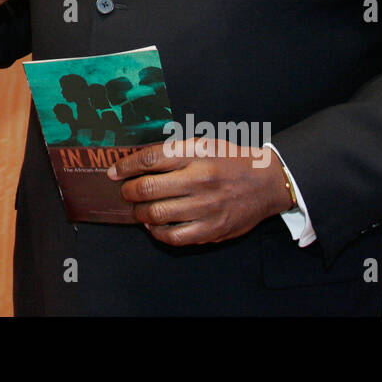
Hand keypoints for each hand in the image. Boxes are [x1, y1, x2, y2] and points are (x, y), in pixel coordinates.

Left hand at [107, 140, 293, 245]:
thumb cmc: (230, 161)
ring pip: (156, 215)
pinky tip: (155, 225)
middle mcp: (201, 179)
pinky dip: (157, 232)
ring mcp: (206, 207)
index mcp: (197, 154)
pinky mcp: (212, 230)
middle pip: (148, 188)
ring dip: (139, 213)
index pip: (150, 158)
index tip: (114, 172)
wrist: (266, 183)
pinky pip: (173, 237)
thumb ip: (173, 151)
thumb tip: (136, 162)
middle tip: (127, 192)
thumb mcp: (204, 144)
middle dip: (129, 191)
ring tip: (139, 209)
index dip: (126, 166)